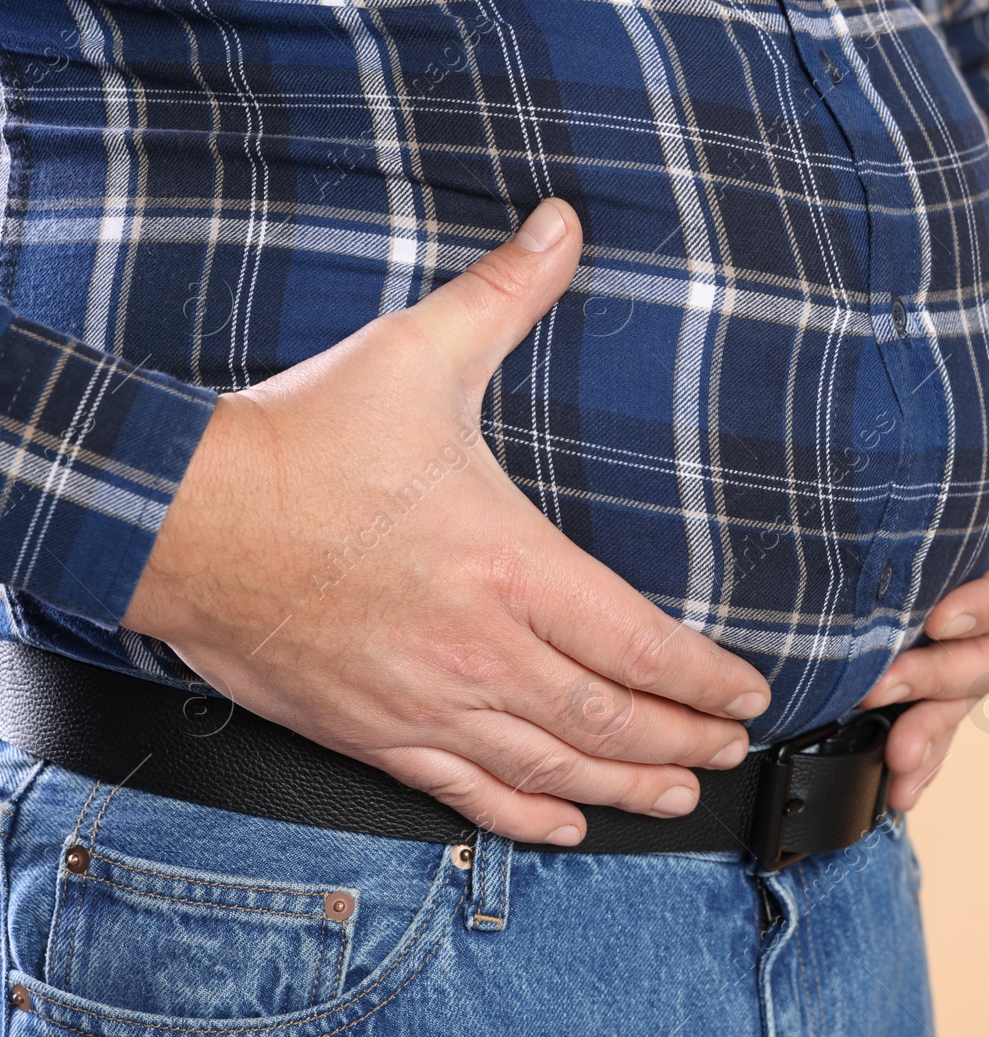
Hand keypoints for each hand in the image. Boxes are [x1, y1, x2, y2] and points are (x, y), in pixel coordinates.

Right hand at [123, 200, 771, 844]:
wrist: (181, 520)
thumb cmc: (302, 443)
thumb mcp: (417, 355)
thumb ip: (505, 295)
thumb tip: (562, 223)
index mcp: (510, 565)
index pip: (640, 642)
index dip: (706, 676)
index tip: (748, 689)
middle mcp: (481, 649)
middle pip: (611, 717)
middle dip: (685, 737)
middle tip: (732, 746)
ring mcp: (427, 702)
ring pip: (551, 766)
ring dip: (626, 784)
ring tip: (679, 793)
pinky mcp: (375, 731)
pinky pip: (465, 793)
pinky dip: (526, 814)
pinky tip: (564, 824)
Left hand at [860, 191, 988, 811]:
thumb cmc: (987, 342)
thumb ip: (986, 272)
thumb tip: (987, 205)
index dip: (988, 592)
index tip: (932, 612)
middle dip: (947, 672)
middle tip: (879, 680)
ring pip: (982, 675)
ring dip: (940, 722)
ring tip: (897, 765)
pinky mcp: (958, 610)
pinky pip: (952, 686)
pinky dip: (929, 735)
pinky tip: (897, 780)